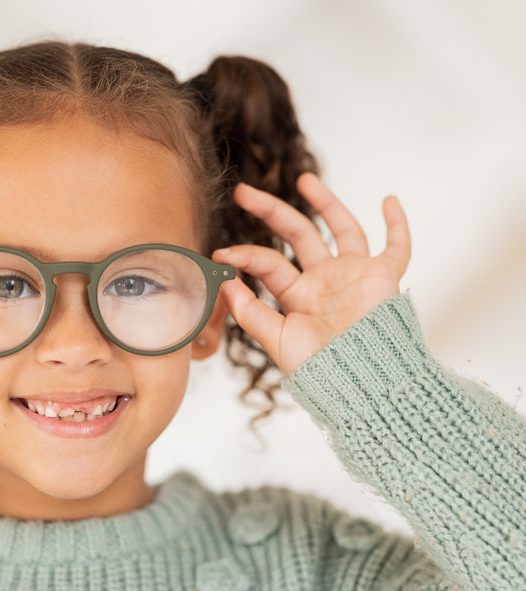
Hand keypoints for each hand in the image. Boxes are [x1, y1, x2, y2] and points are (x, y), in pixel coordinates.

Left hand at [214, 173, 410, 374]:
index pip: (268, 263)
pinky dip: (398, 224)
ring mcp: (355, 276)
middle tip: (243, 192)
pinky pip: (398, 247)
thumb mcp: (275, 339)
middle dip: (270, 211)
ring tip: (304, 179)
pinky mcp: (385, 278)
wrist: (359, 383)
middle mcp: (324, 281)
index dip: (244, 254)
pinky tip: (389, 200)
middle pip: (297, 234)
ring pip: (341, 229)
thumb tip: (224, 282)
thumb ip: (249, 312)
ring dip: (326, 203)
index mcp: (297, 296)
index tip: (221, 252)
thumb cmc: (319, 369)